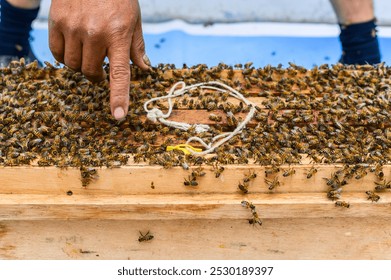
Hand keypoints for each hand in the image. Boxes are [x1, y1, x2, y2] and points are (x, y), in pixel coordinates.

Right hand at [48, 0, 149, 119]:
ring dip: (81, 66)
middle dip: (97, 75)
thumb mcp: (134, 20)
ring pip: (72, 65)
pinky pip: (57, 53)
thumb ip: (137, 47)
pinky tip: (73, 46)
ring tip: (88, 53)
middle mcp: (95, 33)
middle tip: (101, 65)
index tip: (118, 116)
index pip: (119, 74)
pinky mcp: (57, 21)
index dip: (118, 97)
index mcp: (119, 35)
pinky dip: (64, 56)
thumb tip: (145, 70)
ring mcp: (74, 27)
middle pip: (91, 72)